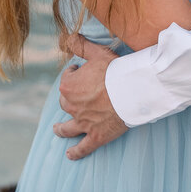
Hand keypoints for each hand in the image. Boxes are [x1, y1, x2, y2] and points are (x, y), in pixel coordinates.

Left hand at [54, 36, 128, 160]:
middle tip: (79, 94)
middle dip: (69, 98)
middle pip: (65, 103)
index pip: (67, 79)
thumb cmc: (116, 70)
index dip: (75, 74)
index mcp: (69, 86)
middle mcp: (72, 106)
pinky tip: (70, 155)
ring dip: (61, 129)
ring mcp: (83, 123)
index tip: (83, 71)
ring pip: (67, 128)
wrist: (133, 91)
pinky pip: (83, 147)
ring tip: (57, 129)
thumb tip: (68, 37)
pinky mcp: (96, 136)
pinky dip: (75, 152)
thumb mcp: (97, 53)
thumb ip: (81, 45)